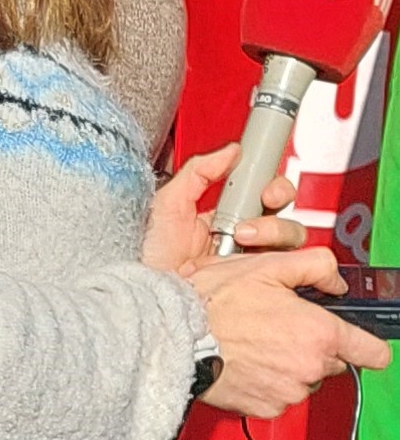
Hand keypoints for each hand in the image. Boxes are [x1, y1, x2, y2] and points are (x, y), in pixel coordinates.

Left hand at [145, 142, 306, 270]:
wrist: (150, 289)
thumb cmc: (150, 252)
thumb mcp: (168, 203)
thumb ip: (198, 172)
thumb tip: (231, 150)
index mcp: (224, 214)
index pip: (263, 193)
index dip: (273, 186)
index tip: (265, 186)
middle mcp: (243, 235)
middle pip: (284, 212)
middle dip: (278, 205)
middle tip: (260, 206)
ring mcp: (252, 259)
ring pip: (290, 239)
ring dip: (273, 231)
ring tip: (241, 236)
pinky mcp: (256, 281)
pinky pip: (285, 267)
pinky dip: (278, 258)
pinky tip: (249, 257)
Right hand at [191, 245, 377, 416]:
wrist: (171, 337)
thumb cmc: (211, 303)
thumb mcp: (264, 267)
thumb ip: (313, 266)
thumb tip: (333, 277)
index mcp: (319, 333)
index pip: (373, 352)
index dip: (368, 345)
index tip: (362, 344)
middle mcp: (310, 367)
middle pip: (332, 362)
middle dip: (313, 347)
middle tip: (279, 329)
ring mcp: (288, 391)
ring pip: (304, 378)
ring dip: (288, 365)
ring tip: (254, 344)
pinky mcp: (266, 408)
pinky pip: (279, 396)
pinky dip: (266, 383)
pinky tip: (244, 363)